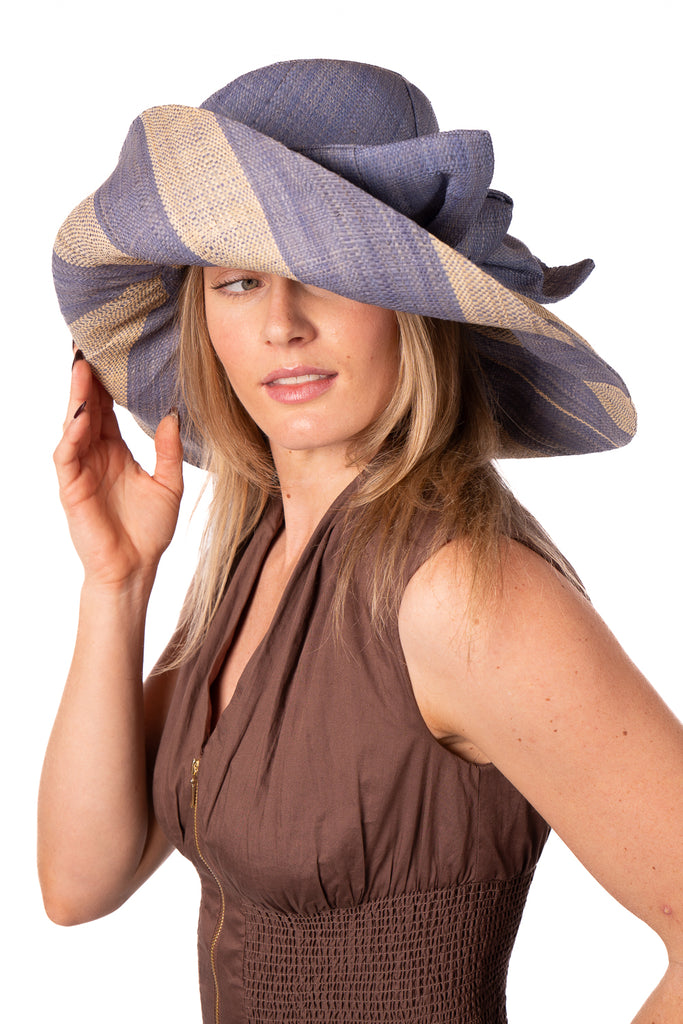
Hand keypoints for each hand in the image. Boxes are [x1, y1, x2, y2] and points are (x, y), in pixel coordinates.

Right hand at [54, 355, 183, 587]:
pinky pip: (67, 455)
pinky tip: (83, 416)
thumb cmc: (149, 531)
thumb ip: (169, 450)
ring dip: (77, 398)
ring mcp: (80, 470)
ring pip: (73, 425)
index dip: (107, 383)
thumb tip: (173, 415)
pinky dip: (73, 434)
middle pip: (87, 409)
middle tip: (88, 346)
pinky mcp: (71, 488)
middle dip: (86, 379)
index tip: (111, 352)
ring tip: (83, 369)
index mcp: (115, 451)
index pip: (108, 409)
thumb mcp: (169, 484)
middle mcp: (94, 456)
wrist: (136, 568)